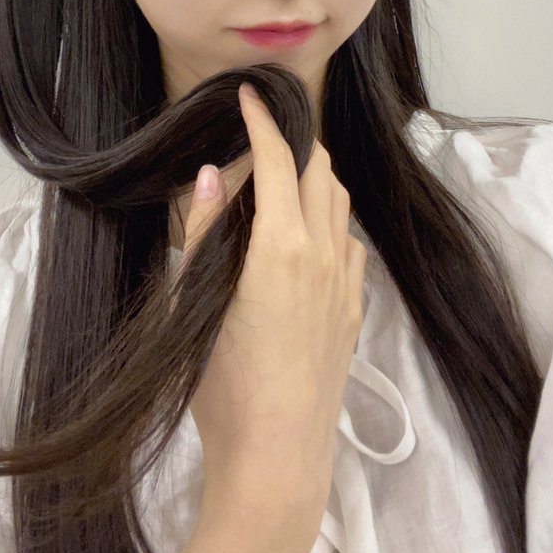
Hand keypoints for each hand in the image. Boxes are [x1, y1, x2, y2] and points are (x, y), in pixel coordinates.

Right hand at [181, 83, 366, 529]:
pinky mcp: (355, 310)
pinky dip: (331, 220)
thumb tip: (207, 176)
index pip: (278, 160)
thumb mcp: (197, 306)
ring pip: (341, 203)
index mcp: (282, 246)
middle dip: (295, 140)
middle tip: (263, 130)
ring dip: (316, 176)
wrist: (278, 457)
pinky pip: (350, 243)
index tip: (248, 95)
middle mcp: (325, 253)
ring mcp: (347, 282)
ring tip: (283, 176)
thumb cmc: (223, 386)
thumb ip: (206, 235)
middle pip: (321, 170)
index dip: (263, 120)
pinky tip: (308, 236)